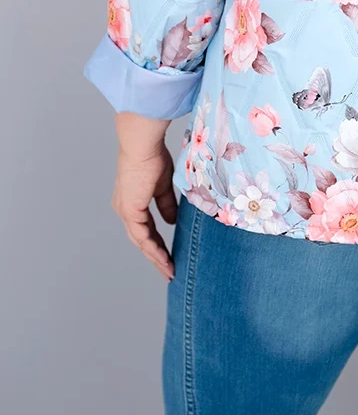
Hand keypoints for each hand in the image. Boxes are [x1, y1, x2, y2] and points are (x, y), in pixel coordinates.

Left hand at [112, 112, 175, 280]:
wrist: (143, 146)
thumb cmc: (153, 157)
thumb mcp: (163, 185)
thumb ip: (166, 204)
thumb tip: (172, 221)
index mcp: (132, 202)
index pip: (145, 229)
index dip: (157, 243)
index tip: (169, 255)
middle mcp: (126, 210)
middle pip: (141, 240)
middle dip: (156, 256)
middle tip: (169, 271)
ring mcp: (126, 212)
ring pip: (141, 242)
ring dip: (156, 258)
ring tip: (169, 270)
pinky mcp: (130, 212)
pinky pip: (143, 237)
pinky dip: (154, 249)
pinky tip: (164, 258)